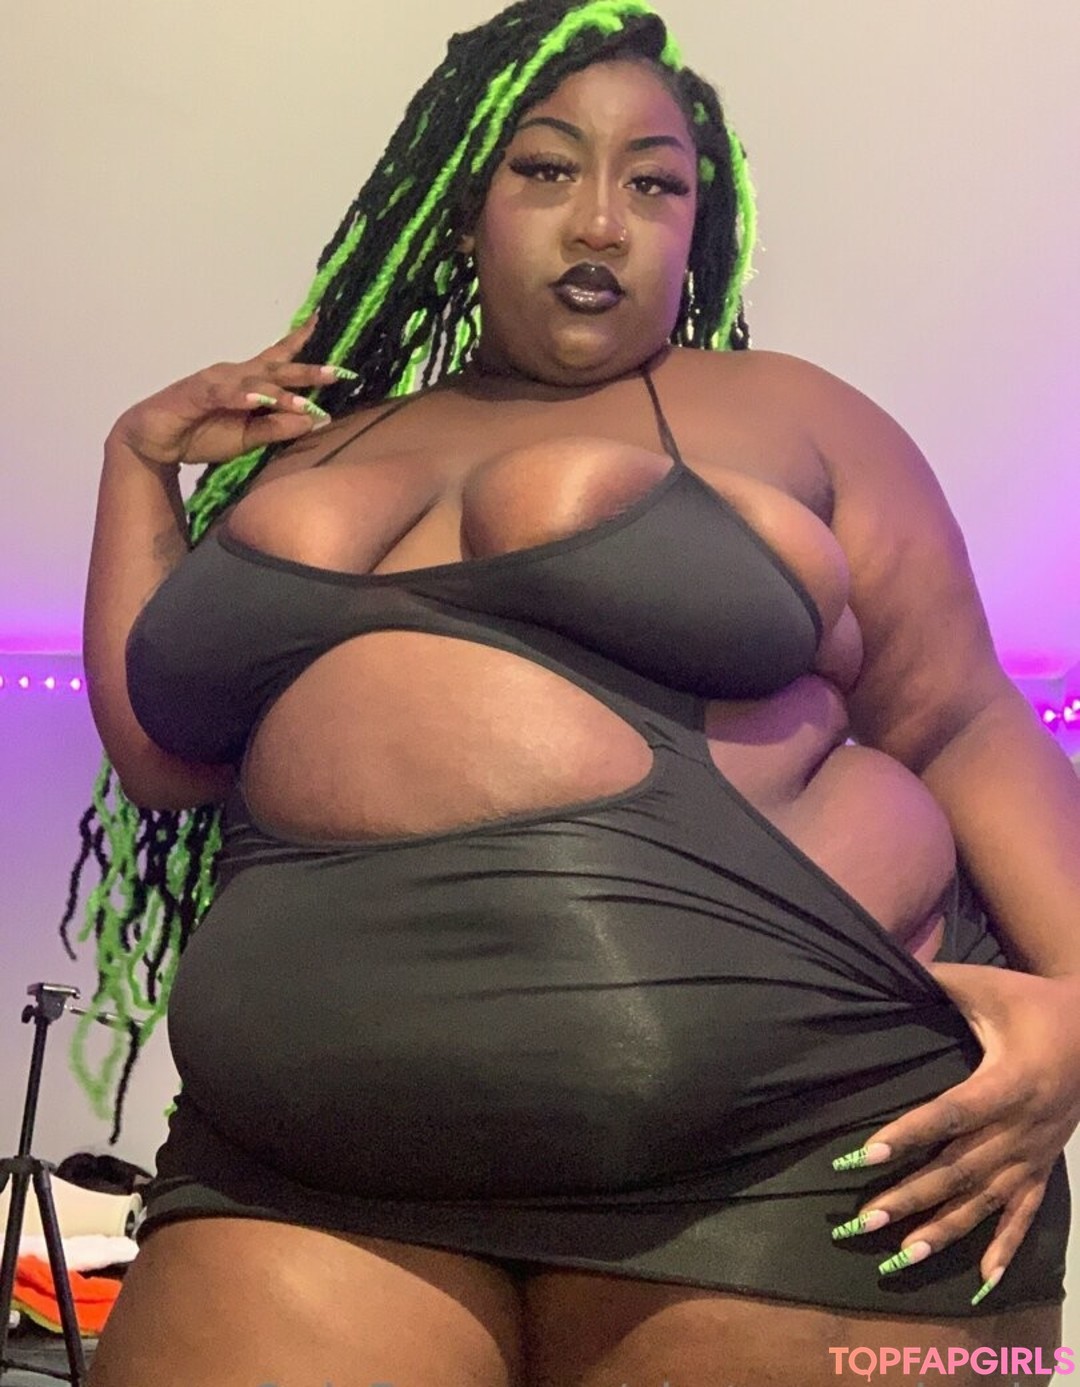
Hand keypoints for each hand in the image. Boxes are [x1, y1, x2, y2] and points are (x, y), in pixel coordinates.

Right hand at [109, 315, 354, 470]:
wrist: (152, 442)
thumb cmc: (200, 434)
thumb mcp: (247, 438)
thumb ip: (277, 429)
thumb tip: (314, 419)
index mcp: (248, 383)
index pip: (278, 359)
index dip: (300, 342)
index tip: (322, 321)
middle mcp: (234, 375)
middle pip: (275, 370)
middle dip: (306, 371)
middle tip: (337, 373)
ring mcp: (215, 382)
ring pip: (253, 383)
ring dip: (279, 393)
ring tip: (305, 403)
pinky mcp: (194, 394)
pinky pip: (221, 394)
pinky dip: (240, 397)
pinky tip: (256, 401)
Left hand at [831, 964, 1079, 1298]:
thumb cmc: (1033, 1002)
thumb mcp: (986, 985)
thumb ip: (938, 980)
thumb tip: (887, 965)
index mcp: (1007, 1082)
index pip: (948, 1115)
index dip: (906, 1135)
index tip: (864, 1155)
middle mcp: (1022, 1127)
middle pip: (959, 1168)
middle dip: (911, 1196)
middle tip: (864, 1218)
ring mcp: (1036, 1153)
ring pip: (986, 1200)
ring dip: (944, 1228)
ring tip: (902, 1255)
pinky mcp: (1045, 1166)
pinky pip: (1027, 1214)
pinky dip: (1005, 1247)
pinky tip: (982, 1279)